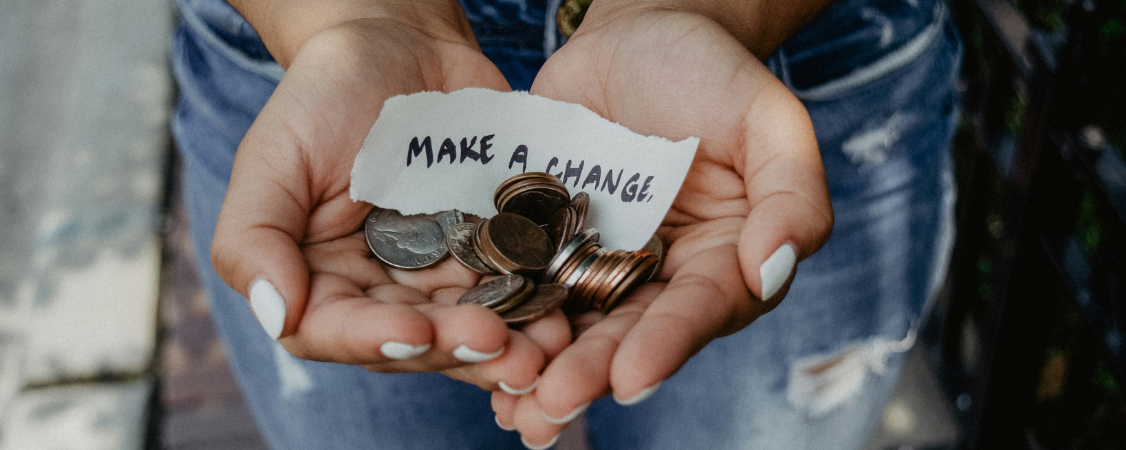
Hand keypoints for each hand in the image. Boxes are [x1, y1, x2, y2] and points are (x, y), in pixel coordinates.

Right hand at [209, 6, 569, 391]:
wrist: (401, 43)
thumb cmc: (324, 95)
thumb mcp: (273, 157)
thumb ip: (253, 238)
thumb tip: (276, 314)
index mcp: (320, 280)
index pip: (336, 331)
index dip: (375, 340)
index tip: (416, 331)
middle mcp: (381, 291)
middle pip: (416, 342)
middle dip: (458, 348)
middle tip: (502, 346)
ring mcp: (441, 275)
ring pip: (473, 328)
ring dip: (511, 346)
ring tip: (547, 348)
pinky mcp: (493, 252)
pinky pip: (518, 288)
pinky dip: (541, 305)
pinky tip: (567, 310)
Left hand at [492, 8, 832, 444]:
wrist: (638, 34)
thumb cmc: (713, 72)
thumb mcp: (769, 120)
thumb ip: (791, 195)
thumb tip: (773, 270)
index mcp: (723, 260)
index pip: (698, 310)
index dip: (666, 344)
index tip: (631, 377)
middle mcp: (660, 276)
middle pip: (627, 333)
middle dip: (590, 372)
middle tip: (551, 404)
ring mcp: (598, 261)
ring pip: (571, 324)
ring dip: (541, 368)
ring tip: (511, 407)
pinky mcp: (546, 241)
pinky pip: (523, 284)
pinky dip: (501, 319)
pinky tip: (472, 352)